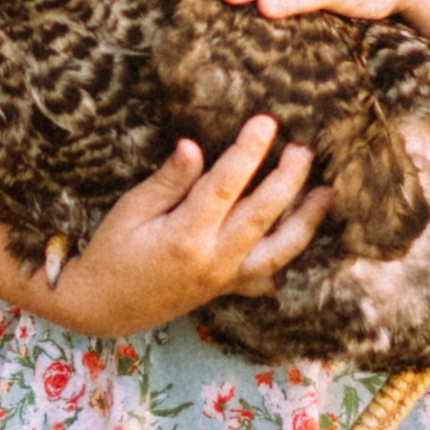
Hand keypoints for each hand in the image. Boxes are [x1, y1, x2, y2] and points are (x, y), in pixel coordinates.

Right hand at [55, 116, 331, 334]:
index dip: (248, 151)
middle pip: (262, 215)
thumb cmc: (111, 252)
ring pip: (278, 251)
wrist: (102, 307)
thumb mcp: (130, 211)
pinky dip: (287, 260)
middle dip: (288, 179)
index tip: (267, 122)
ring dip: (306, 222)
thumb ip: (167, 181)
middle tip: (304, 149)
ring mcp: (224, 279)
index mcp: (186, 235)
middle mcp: (213, 259)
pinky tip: (303, 238)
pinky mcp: (225, 289)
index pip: (225, 185)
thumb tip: (193, 147)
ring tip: (327, 194)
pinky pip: (265, 277)